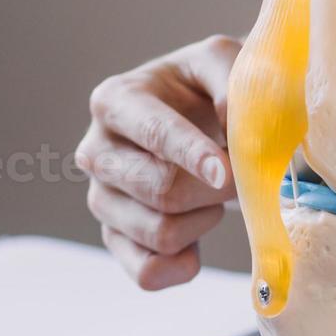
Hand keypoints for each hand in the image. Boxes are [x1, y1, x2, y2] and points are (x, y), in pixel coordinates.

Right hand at [76, 36, 239, 289]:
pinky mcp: (115, 238)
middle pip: (160, 188)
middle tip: (238, 177)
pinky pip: (146, 272)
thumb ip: (233, 81)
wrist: (203, 120)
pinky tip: (199, 243)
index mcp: (116, 100)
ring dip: (204, 220)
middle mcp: (97, 150)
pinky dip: (182, 266)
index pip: (153, 133)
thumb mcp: (224, 63)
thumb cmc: (209, 89)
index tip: (226, 173)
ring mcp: (102, 198)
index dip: (193, 154)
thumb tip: (235, 124)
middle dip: (213, 189)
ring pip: (158, 232)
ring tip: (215, 197)